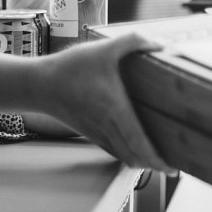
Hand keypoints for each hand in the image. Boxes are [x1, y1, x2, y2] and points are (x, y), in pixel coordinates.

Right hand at [38, 34, 173, 173]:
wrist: (39, 85)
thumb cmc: (70, 68)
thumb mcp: (104, 49)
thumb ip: (134, 42)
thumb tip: (160, 45)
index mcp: (115, 109)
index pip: (139, 141)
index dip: (156, 158)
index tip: (170, 168)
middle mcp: (108, 126)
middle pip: (135, 156)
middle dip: (155, 165)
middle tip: (172, 168)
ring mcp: (98, 133)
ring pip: (124, 157)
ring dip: (142, 162)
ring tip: (159, 161)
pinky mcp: (91, 133)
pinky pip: (114, 151)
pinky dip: (128, 155)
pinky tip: (136, 151)